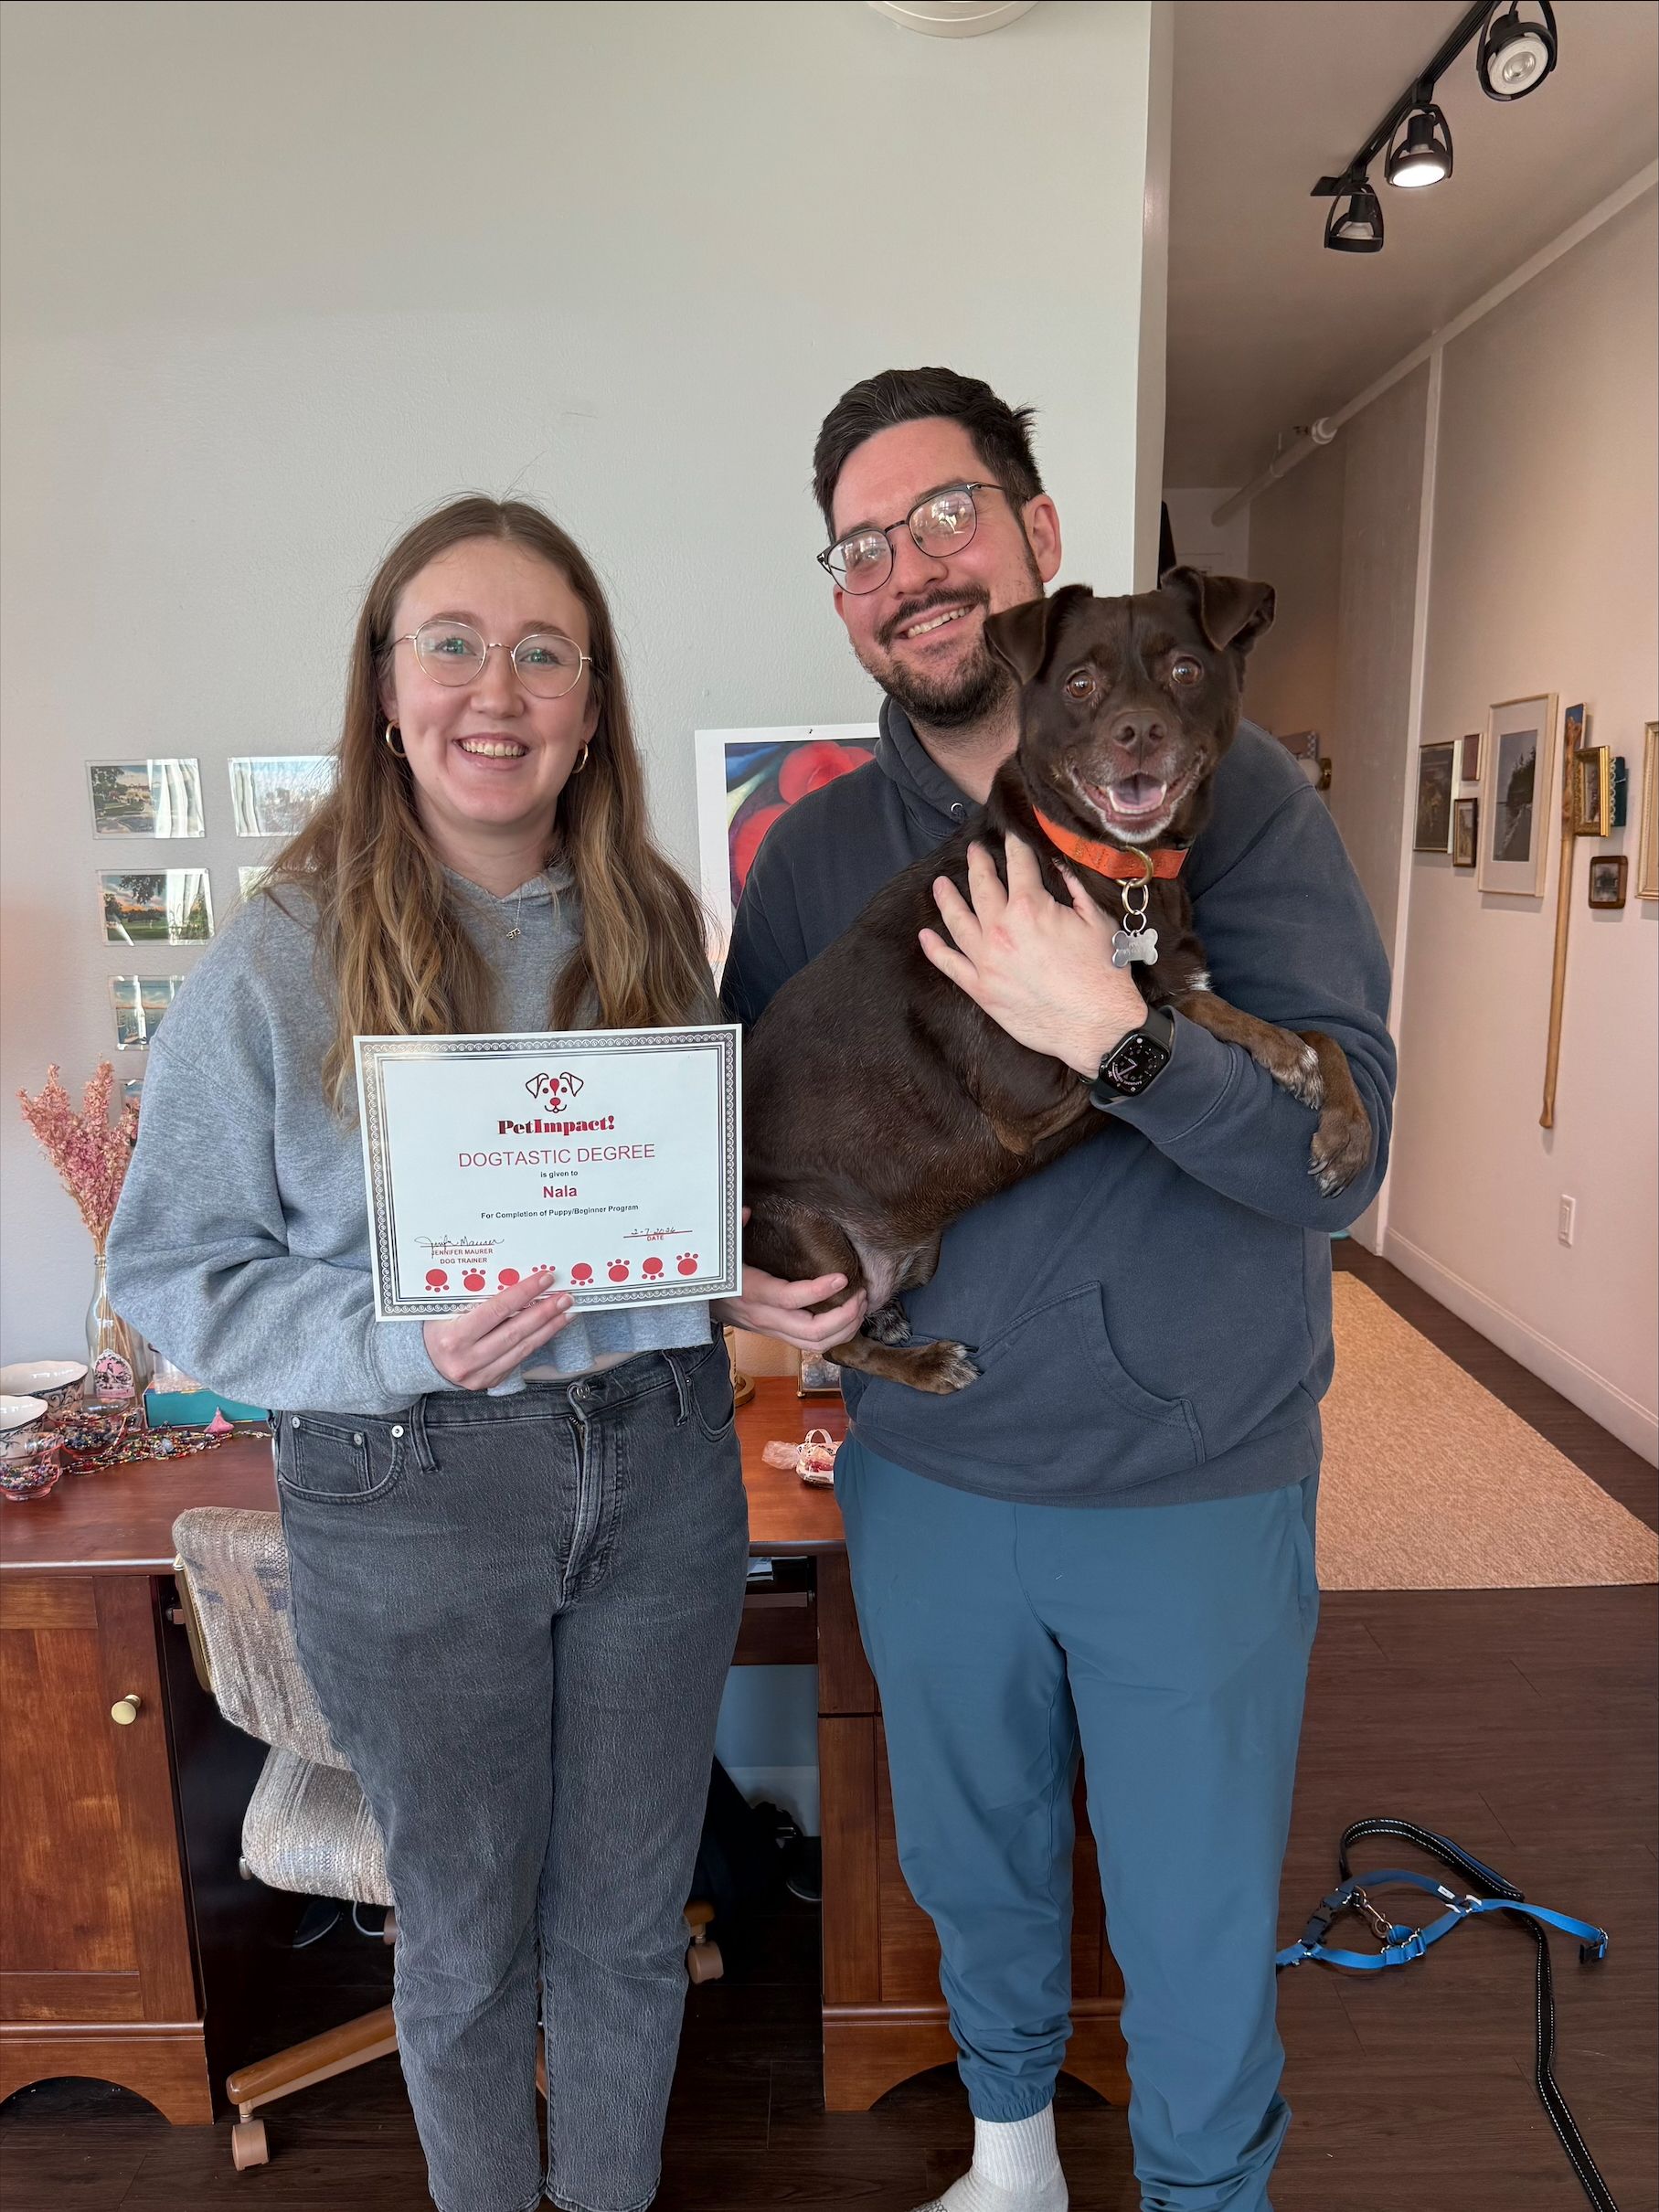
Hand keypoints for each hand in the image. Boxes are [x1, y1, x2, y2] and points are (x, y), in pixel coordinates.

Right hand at [423, 1269, 574, 1390]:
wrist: (423, 1360)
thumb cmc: (437, 1327)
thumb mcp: (447, 1309)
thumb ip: (476, 1298)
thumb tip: (516, 1278)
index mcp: (453, 1336)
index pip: (497, 1310)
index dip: (524, 1293)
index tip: (545, 1279)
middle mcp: (467, 1359)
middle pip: (515, 1331)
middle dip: (544, 1312)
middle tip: (565, 1296)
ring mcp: (480, 1374)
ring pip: (522, 1348)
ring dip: (548, 1328)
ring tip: (566, 1312)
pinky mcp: (490, 1381)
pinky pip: (519, 1359)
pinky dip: (537, 1341)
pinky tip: (549, 1328)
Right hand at [711, 1210, 867, 1352]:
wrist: (695, 1304)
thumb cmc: (711, 1273)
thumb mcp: (718, 1248)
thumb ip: (734, 1228)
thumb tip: (747, 1211)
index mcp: (751, 1292)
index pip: (789, 1298)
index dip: (818, 1291)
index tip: (842, 1277)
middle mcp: (764, 1316)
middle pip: (810, 1332)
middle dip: (843, 1317)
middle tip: (861, 1296)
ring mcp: (772, 1329)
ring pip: (814, 1344)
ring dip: (844, 1330)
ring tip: (861, 1307)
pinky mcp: (778, 1335)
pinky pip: (810, 1345)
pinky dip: (835, 1335)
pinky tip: (848, 1318)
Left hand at [920, 835, 1148, 1076]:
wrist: (1096, 1025)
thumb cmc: (1103, 974)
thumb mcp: (1097, 921)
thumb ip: (1075, 889)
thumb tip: (1059, 865)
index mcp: (1030, 907)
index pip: (1018, 865)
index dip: (1014, 846)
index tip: (1010, 835)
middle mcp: (1001, 929)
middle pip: (982, 886)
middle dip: (977, 864)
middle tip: (973, 852)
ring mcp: (986, 960)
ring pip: (957, 920)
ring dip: (947, 899)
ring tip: (939, 884)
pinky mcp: (981, 989)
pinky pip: (949, 965)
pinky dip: (935, 949)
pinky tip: (925, 936)